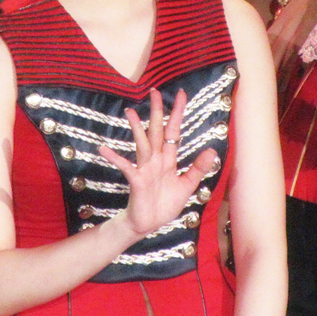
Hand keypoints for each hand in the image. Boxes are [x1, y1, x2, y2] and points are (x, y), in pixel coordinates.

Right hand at [100, 88, 216, 237]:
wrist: (149, 224)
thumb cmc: (165, 204)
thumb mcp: (187, 185)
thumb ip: (198, 168)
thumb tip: (213, 150)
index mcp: (168, 159)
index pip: (173, 132)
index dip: (178, 114)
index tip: (181, 95)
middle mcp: (156, 160)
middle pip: (157, 131)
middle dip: (157, 112)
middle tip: (154, 92)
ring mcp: (145, 169)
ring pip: (143, 144)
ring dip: (136, 128)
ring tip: (129, 112)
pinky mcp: (136, 180)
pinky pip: (126, 167)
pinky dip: (115, 158)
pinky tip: (104, 148)